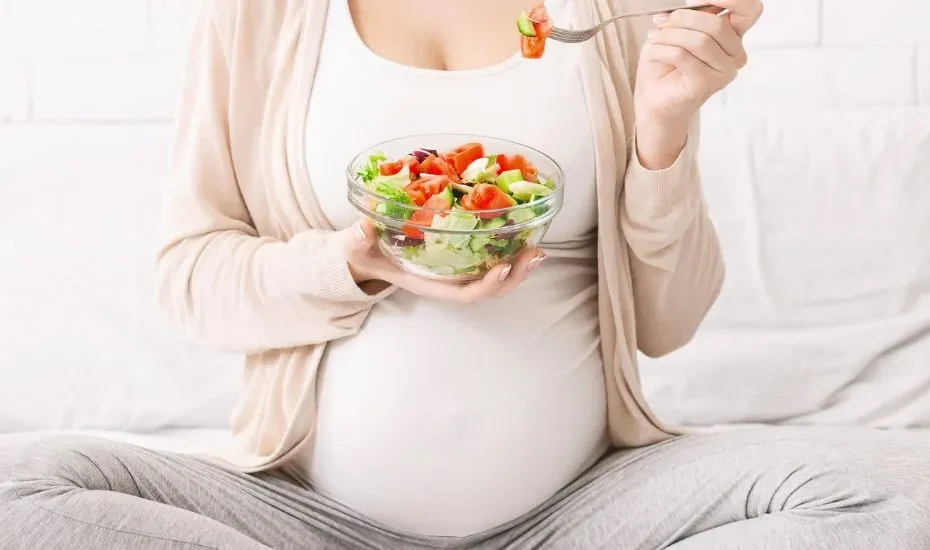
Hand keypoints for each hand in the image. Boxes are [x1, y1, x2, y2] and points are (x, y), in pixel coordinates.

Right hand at [344, 219, 544, 303]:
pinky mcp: (458, 255)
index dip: (486, 285)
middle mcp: (445, 280)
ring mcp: (454, 270)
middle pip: (488, 288)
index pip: (463, 294)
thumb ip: (358, 240)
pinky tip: (523, 234)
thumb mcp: (356, 247)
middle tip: (536, 253)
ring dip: (519, 264)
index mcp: (427, 284)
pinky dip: (507, 249)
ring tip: (539, 248)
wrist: (360, 253)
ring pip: (493, 275)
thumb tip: (362, 229)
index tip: (504, 268)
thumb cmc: (361, 252)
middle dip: (515, 275)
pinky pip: (487, 258)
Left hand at [632, 0, 762, 167]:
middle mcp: (735, 55)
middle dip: (682, 18)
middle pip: (716, 24)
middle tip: (660, 22)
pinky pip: (683, 56)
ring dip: (669, 35)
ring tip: (654, 39)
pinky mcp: (706, 84)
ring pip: (700, 40)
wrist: (653, 96)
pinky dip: (662, 51)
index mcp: (733, 36)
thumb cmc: (666, 62)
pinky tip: (654, 55)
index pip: (750, 10)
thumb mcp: (680, 28)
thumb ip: (695, 14)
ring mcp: (724, 72)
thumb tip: (697, 2)